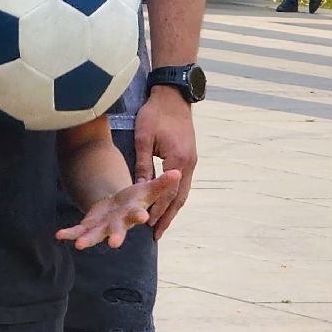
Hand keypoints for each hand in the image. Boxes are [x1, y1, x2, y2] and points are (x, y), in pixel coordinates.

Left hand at [56, 171, 180, 249]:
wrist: (119, 209)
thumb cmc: (135, 199)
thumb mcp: (147, 189)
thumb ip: (161, 183)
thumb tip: (178, 172)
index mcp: (132, 213)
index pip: (138, 214)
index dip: (141, 215)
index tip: (145, 218)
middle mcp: (118, 224)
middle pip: (117, 231)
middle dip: (116, 236)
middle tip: (114, 244)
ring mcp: (102, 227)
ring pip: (95, 235)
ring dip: (88, 240)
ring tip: (80, 246)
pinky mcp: (89, 226)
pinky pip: (78, 231)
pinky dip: (69, 234)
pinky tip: (58, 235)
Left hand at [133, 89, 196, 237]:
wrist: (174, 95)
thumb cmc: (155, 113)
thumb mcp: (144, 137)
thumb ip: (143, 164)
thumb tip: (138, 189)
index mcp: (178, 160)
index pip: (167, 193)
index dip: (157, 210)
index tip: (147, 226)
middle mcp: (189, 164)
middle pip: (179, 198)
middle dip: (168, 217)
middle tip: (157, 235)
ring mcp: (192, 161)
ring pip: (183, 192)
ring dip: (173, 209)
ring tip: (162, 225)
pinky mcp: (190, 157)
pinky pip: (184, 183)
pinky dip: (176, 196)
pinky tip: (168, 204)